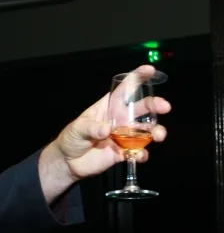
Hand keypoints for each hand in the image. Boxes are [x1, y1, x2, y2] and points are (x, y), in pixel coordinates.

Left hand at [54, 64, 170, 179]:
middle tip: (165, 107)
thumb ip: (92, 128)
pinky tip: (140, 156)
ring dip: (155, 131)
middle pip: (141, 108)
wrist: (68, 162)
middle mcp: (120, 119)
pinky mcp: (124, 152)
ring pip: (146, 131)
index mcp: (109, 107)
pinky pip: (138, 152)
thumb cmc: (71, 139)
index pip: (125, 89)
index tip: (150, 70)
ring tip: (158, 136)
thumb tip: (107, 130)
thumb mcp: (78, 129)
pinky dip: (142, 154)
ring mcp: (124, 136)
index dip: (137, 78)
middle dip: (154, 105)